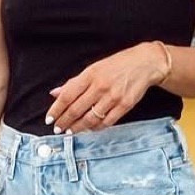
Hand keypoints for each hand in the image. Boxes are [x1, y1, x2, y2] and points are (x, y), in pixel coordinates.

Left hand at [48, 43, 170, 132]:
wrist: (144, 64)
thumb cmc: (117, 65)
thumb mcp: (93, 68)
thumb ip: (74, 82)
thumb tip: (54, 93)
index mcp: (90, 74)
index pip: (67, 95)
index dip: (56, 109)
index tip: (49, 118)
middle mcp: (100, 86)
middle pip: (77, 109)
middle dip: (64, 121)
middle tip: (58, 128)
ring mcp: (113, 97)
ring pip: (90, 118)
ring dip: (78, 127)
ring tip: (71, 131)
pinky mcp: (125, 106)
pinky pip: (107, 122)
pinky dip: (96, 128)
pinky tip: (89, 129)